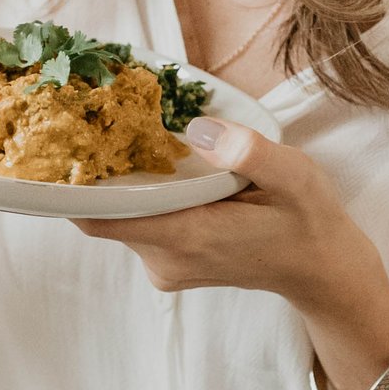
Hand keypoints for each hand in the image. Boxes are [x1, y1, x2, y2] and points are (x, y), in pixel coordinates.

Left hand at [73, 119, 388, 363]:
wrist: (323, 271)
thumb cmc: (308, 220)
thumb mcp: (295, 177)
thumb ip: (251, 153)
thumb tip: (201, 130)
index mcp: (187, 236)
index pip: (98, 217)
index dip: (72, 183)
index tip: (65, 140)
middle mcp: (165, 260)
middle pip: (102, 214)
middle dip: (95, 171)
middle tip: (94, 118)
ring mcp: (165, 266)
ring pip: (118, 219)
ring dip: (119, 182)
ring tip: (125, 134)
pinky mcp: (170, 264)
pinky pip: (137, 226)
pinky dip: (139, 197)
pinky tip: (156, 166)